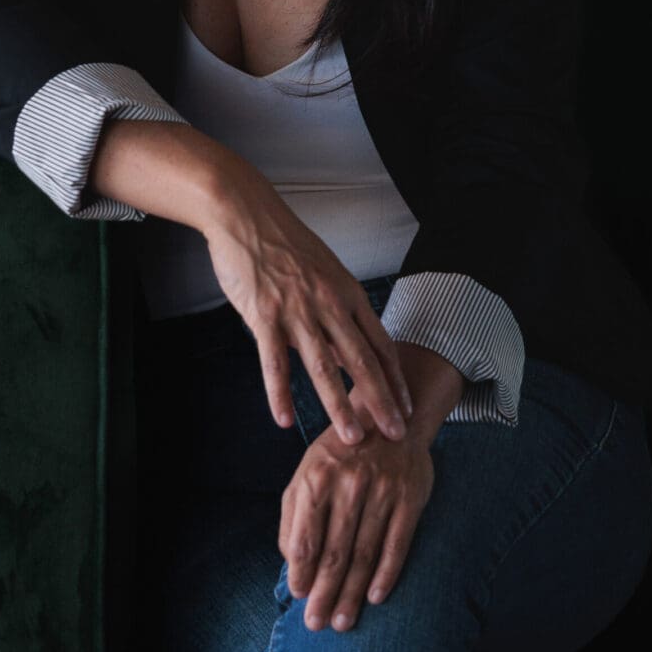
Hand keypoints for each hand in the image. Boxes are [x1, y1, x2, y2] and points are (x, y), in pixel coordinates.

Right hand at [200, 162, 413, 444]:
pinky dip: (280, 393)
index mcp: (348, 294)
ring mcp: (297, 310)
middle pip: (362, 361)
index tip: (406, 409)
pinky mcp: (264, 315)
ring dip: (340, 406)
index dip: (395, 380)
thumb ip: (336, 311)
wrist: (245, 213)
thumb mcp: (323, 272)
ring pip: (323, 367)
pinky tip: (285, 419)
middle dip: (382, 402)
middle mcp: (330, 304)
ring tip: (352, 438)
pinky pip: (274, 362)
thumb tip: (345, 349)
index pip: (380, 345)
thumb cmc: (283, 243)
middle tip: (396, 435)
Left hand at [280, 421, 434, 632]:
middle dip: (324, 594)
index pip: (305, 539)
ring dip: (353, 594)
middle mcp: (348, 486)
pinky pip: (397, 544)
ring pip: (364, 554)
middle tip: (317, 624)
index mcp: (316, 480)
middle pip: (334, 553)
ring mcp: (381, 492)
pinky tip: (376, 598)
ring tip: (343, 621)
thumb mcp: (306, 473)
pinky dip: (386, 574)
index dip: (301, 573)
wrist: (388, 420)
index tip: (298, 597)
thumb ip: (295, 516)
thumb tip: (291, 562)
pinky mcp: (410, 499)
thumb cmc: (338, 455)